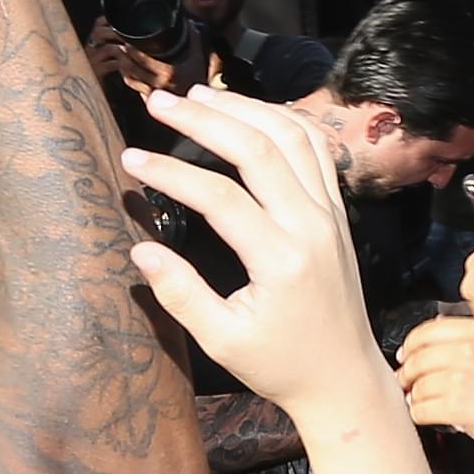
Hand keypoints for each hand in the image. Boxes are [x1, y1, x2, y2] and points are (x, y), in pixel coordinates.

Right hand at [125, 81, 393, 414]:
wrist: (343, 377)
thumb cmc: (280, 365)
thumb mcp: (222, 340)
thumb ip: (180, 293)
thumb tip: (139, 249)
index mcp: (282, 259)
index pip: (220, 197)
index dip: (170, 173)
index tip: (130, 159)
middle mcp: (313, 225)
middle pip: (260, 148)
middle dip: (205, 119)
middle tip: (159, 102)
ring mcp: (331, 213)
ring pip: (293, 136)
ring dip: (245, 108)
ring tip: (198, 96)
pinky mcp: (337, 211)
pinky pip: (315, 149)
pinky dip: (281, 121)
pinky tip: (247, 112)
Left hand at [398, 311, 473, 455]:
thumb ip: (464, 337)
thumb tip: (422, 342)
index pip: (424, 332)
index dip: (410, 347)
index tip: (406, 357)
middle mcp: (467, 350)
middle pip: (416, 360)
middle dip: (408, 375)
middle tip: (409, 384)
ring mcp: (460, 378)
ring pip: (416, 387)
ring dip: (416, 397)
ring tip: (426, 402)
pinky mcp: (455, 406)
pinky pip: (420, 410)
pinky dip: (420, 415)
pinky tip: (432, 415)